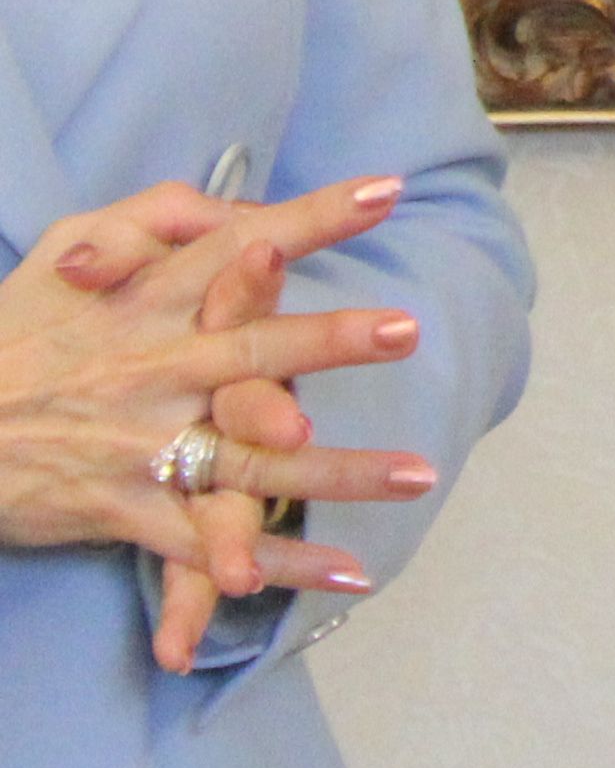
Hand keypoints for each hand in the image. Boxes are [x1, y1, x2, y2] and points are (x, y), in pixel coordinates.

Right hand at [0, 183, 440, 663]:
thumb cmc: (12, 332)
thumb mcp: (65, 249)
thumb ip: (150, 220)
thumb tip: (233, 212)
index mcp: (148, 300)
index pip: (238, 246)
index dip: (312, 217)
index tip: (385, 192)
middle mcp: (154, 368)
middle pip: (254, 350)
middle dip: (330, 341)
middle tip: (406, 329)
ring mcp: (143, 443)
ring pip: (252, 458)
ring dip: (339, 471)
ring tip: (420, 474)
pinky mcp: (127, 507)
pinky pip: (211, 541)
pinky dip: (279, 562)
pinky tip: (349, 575)